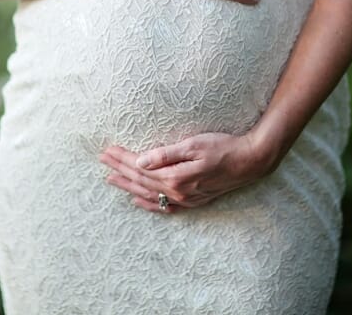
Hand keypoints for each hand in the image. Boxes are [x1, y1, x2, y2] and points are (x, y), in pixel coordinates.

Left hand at [99, 132, 270, 213]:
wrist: (249, 162)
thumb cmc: (223, 147)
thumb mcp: (193, 145)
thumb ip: (165, 154)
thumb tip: (140, 161)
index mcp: (174, 176)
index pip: (140, 166)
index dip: (122, 158)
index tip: (107, 150)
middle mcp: (177, 191)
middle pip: (140, 180)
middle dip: (120, 170)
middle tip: (102, 160)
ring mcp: (185, 198)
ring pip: (148, 193)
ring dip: (128, 185)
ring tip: (111, 179)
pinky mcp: (192, 200)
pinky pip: (164, 206)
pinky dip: (148, 203)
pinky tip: (137, 200)